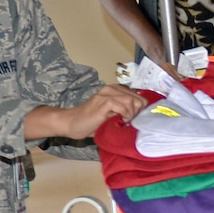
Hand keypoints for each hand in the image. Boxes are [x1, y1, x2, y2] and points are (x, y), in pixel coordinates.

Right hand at [26, 86, 146, 140]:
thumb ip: (125, 110)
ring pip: (131, 100)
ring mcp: (106, 94)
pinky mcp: (102, 102)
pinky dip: (125, 115)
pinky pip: (122, 105)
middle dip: (137, 113)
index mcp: (115, 90)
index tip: (133, 119)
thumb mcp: (112, 114)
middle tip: (128, 122)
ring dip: (131, 114)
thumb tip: (141, 115)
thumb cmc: (92, 122)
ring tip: (123, 122)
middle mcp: (111, 89)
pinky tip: (119, 121)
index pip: (140, 96)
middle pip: (138, 98)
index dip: (140, 110)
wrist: (71, 123)